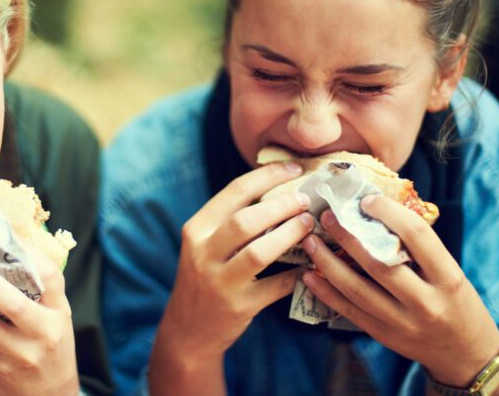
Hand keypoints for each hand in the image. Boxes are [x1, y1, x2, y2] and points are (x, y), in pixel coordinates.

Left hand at [0, 250, 77, 395]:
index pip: (51, 277)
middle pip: (11, 302)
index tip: (3, 236)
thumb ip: (38, 287)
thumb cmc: (49, 345)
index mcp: (58, 312)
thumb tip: (7, 245)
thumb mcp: (55, 315)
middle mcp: (41, 333)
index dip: (29, 254)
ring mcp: (17, 354)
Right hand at [150, 162, 309, 389]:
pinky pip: (275, 287)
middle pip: (245, 220)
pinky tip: (310, 265)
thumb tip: (278, 188)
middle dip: (281, 205)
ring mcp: (219, 281)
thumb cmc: (204, 278)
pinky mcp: (238, 306)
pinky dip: (296, 274)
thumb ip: (229, 219)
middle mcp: (203, 253)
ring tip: (308, 225)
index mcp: (196, 229)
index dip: (267, 176)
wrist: (187, 330)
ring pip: (259, 252)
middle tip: (305, 200)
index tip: (293, 168)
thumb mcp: (204, 245)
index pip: (233, 192)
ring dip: (289, 235)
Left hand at [301, 195, 498, 387]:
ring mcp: (403, 323)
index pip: (417, 236)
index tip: (366, 200)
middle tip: (327, 216)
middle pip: (379, 263)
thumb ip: (420, 250)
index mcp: (448, 279)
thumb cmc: (455, 301)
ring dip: (328, 263)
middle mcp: (426, 302)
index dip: (389, 213)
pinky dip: (326, 292)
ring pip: (357, 289)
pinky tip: (309, 275)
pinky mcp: (384, 335)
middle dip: (348, 236)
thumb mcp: (450, 273)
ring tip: (310, 242)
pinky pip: (349, 311)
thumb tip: (376, 213)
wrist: (465, 352)